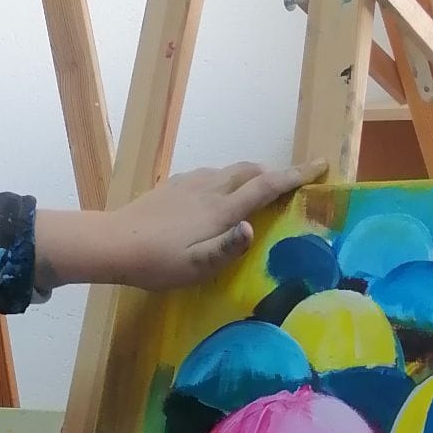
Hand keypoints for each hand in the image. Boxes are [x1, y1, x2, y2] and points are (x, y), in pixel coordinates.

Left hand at [33, 159, 324, 294]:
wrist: (112, 243)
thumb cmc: (157, 262)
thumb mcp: (195, 266)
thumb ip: (226, 248)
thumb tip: (251, 227)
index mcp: (220, 210)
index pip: (265, 186)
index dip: (295, 175)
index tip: (320, 165)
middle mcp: (208, 189)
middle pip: (249, 170)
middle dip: (274, 172)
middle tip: (290, 181)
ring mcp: (188, 184)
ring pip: (228, 169)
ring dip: (248, 174)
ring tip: (256, 189)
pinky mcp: (171, 185)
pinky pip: (208, 174)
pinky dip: (224, 178)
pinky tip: (215, 193)